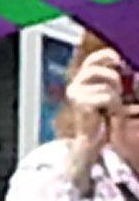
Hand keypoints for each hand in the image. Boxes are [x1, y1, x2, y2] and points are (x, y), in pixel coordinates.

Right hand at [66, 48, 128, 182]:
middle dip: (112, 80)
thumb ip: (113, 81)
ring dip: (115, 96)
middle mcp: (74, 86)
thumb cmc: (104, 120)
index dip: (107, 56)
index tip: (120, 62)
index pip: (92, 60)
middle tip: (116, 96)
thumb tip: (126, 66)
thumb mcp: (109, 95)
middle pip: (97, 69)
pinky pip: (107, 96)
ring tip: (111, 109)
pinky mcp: (81, 103)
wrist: (93, 143)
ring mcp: (75, 94)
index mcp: (80, 81)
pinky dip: (114, 107)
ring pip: (106, 83)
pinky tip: (109, 116)